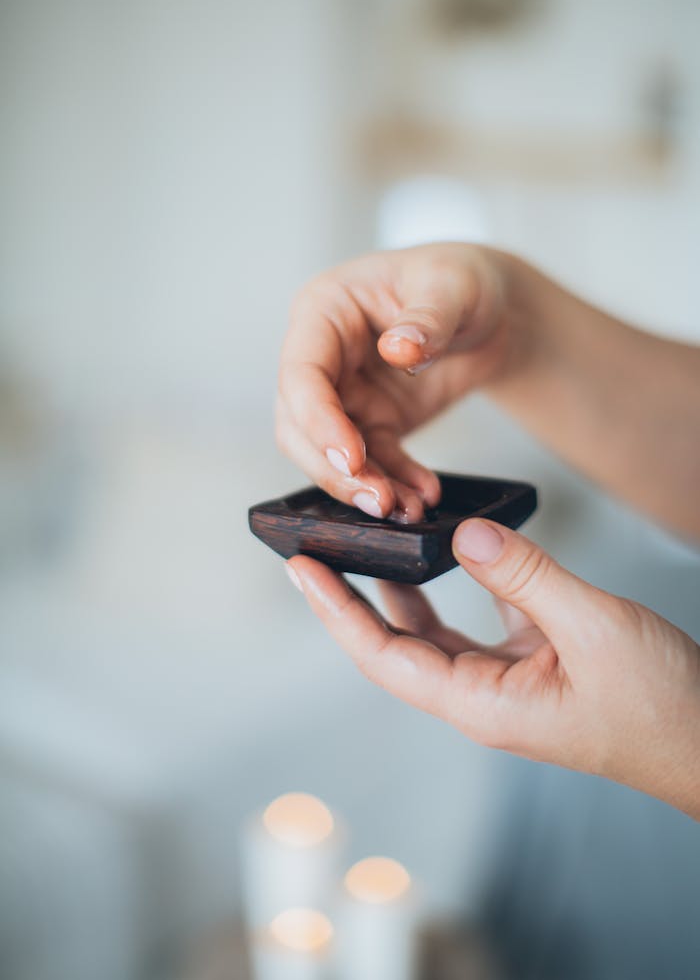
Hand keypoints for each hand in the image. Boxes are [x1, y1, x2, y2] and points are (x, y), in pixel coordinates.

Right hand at [277, 243, 518, 521]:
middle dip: (333, 469)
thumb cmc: (462, 280)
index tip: (351, 457)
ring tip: (407, 509)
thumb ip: (427, 318)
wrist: (493, 310)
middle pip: (300, 425)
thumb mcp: (453, 287)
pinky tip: (424, 495)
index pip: (301, 373)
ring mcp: (344, 393)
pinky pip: (374, 462)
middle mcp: (323, 355)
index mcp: (324, 310)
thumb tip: (396, 350)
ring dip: (363, 486)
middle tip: (378, 500)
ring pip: (329, 454)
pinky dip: (395, 483)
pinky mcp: (372, 422)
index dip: (319, 420)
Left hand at [285, 521, 699, 819]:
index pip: (384, 655)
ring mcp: (503, 681)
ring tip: (368, 540)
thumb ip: (524, 576)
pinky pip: (476, 619)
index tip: (301, 568)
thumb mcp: (593, 627)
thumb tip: (463, 532)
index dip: (338, 611)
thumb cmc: (660, 705)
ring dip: (400, 588)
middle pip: (394, 642)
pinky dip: (457, 583)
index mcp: (480, 703)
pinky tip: (448, 547)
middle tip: (319, 544)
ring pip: (432, 630)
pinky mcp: (530, 663)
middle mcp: (479, 696)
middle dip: (354, 596)